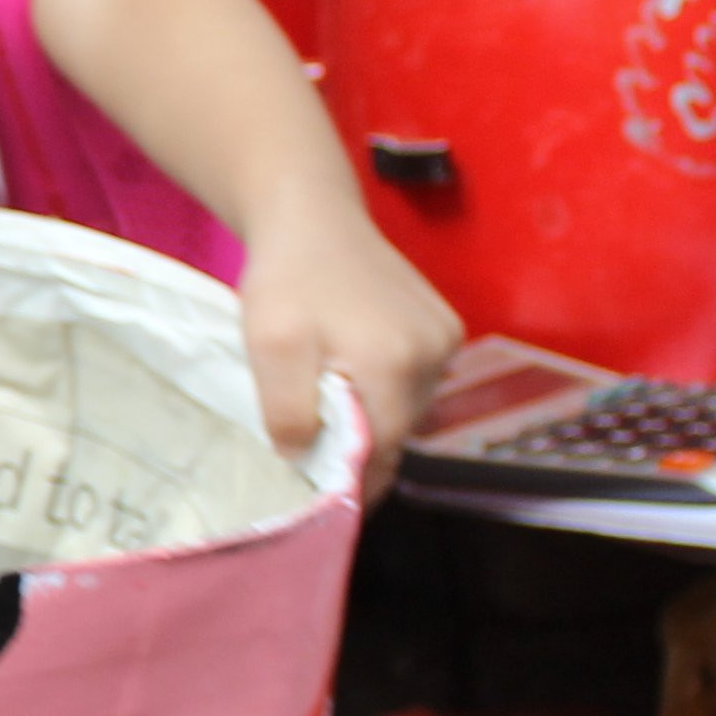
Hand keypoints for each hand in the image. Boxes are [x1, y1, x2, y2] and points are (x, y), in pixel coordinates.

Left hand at [239, 216, 461, 483]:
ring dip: (374, 416)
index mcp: (394, 361)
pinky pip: (418, 380)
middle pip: (398, 430)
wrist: (313, 216)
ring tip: (331, 401)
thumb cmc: (287, 278)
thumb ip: (287, 411)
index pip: (381, 450)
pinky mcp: (446, 325)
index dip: (352, 479)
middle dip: (360, 448)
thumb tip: (303, 460)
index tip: (325, 500)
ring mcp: (446, 337)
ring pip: (409, 407)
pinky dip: (387, 388)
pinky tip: (354, 371)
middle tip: (317, 450)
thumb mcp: (268, 346)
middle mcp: (433, 352)